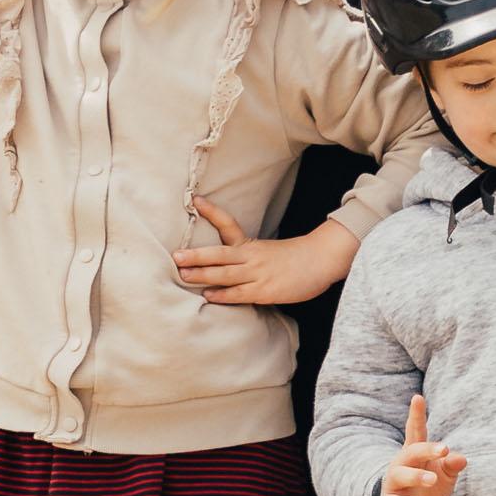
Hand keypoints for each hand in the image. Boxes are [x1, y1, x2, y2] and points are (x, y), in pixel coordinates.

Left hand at [173, 195, 357, 306]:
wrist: (320, 261)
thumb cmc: (293, 258)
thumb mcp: (266, 251)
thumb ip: (244, 256)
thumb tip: (223, 262)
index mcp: (250, 245)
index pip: (227, 224)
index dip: (211, 212)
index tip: (195, 200)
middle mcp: (251, 257)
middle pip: (219, 254)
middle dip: (196, 255)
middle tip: (175, 255)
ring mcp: (257, 274)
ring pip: (225, 274)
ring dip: (203, 274)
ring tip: (183, 274)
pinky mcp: (265, 290)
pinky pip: (240, 293)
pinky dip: (224, 295)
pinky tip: (209, 295)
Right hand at [378, 394, 464, 495]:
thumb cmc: (430, 489)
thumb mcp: (445, 476)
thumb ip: (451, 465)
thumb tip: (461, 458)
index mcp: (415, 454)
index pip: (416, 431)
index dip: (416, 415)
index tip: (418, 398)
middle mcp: (401, 465)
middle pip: (411, 452)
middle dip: (426, 449)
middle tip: (444, 449)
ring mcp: (393, 484)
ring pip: (400, 475)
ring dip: (416, 476)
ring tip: (432, 479)